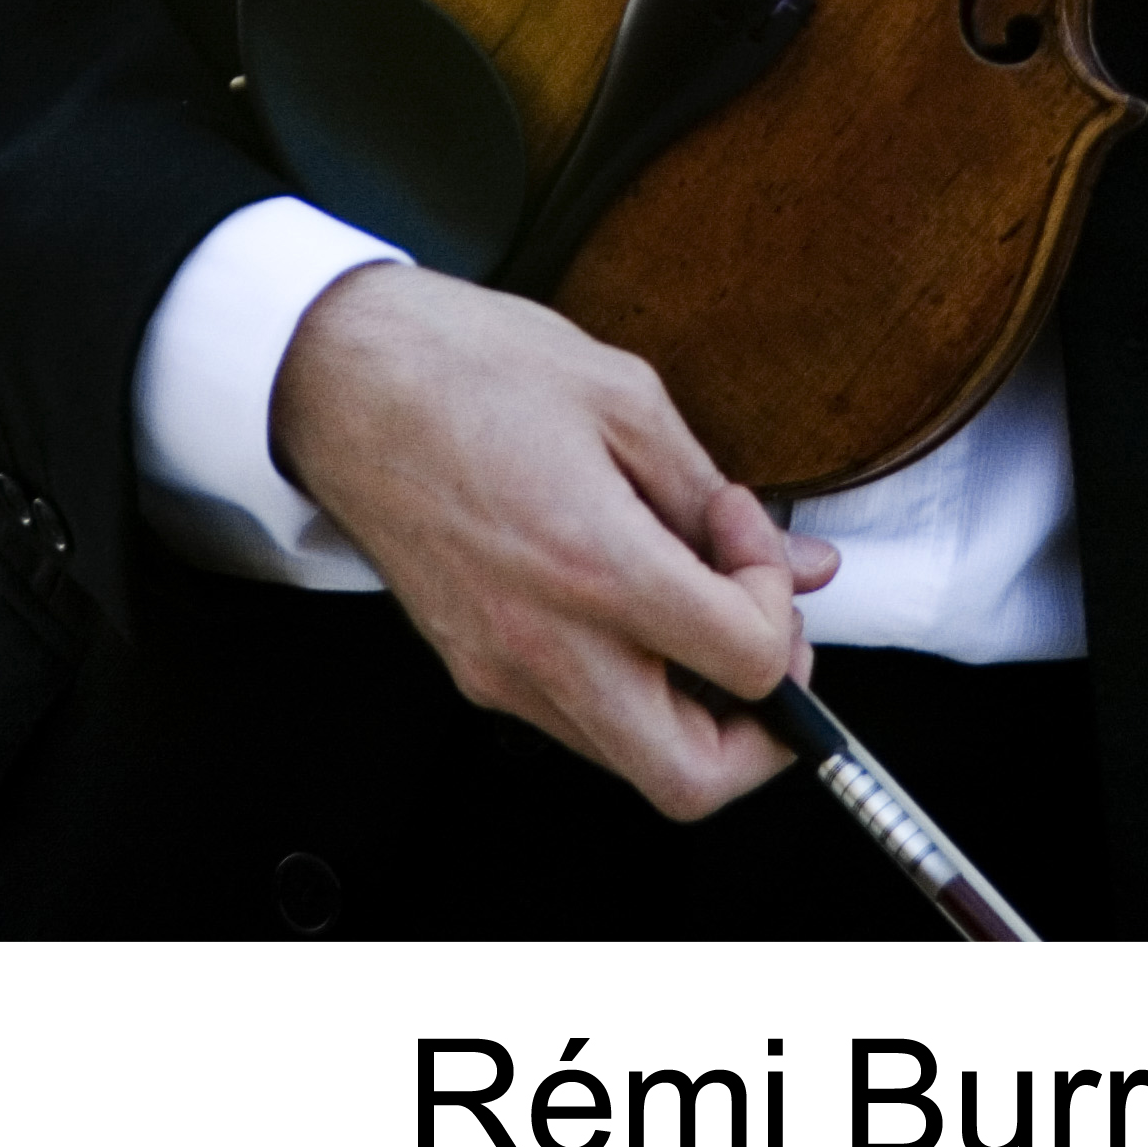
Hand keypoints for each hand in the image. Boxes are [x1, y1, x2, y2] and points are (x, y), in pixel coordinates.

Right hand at [270, 262, 839, 819]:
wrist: (345, 380)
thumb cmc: (470, 368)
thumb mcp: (624, 398)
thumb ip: (713, 498)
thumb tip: (802, 563)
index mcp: (594, 566)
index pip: (745, 662)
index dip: (780, 607)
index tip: (752, 544)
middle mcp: (545, 643)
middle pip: (691, 778)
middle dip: (758, 732)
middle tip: (766, 643)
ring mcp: (502, 672)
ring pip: (633, 759)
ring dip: (693, 709)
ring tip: (696, 606)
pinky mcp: (474, 672)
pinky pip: (578, 720)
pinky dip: (631, 686)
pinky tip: (633, 602)